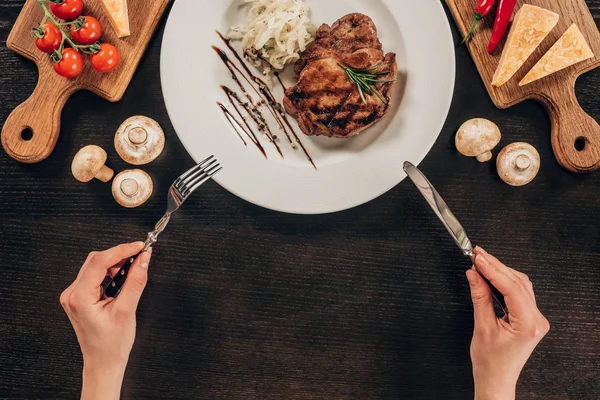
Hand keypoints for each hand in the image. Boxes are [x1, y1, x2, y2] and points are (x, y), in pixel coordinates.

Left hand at [60, 242, 151, 399]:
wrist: (103, 362)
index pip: (99, 262)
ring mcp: (73, 296)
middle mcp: (72, 294)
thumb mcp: (127, 310)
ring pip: (95, 266)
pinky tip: (122, 276)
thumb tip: (143, 259)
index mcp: (79, 297)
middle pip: (95, 260)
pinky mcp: (79, 297)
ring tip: (133, 268)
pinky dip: (110, 272)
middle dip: (119, 255)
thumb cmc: (112, 344)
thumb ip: (136, 281)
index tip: (140, 246)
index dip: (122, 250)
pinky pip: (94, 275)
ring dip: (115, 263)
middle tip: (140, 254)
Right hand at [466, 247, 548, 399]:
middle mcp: (537, 320)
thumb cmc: (490, 362)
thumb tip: (474, 274)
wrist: (496, 379)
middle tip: (477, 254)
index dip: (493, 270)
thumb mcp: (482, 327)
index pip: (511, 287)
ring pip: (520, 285)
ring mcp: (535, 318)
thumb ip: (480, 297)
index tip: (478, 258)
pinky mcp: (530, 317)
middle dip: (496, 266)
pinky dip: (504, 281)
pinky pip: (519, 292)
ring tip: (481, 261)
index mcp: (529, 325)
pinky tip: (491, 274)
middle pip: (517, 283)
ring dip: (500, 271)